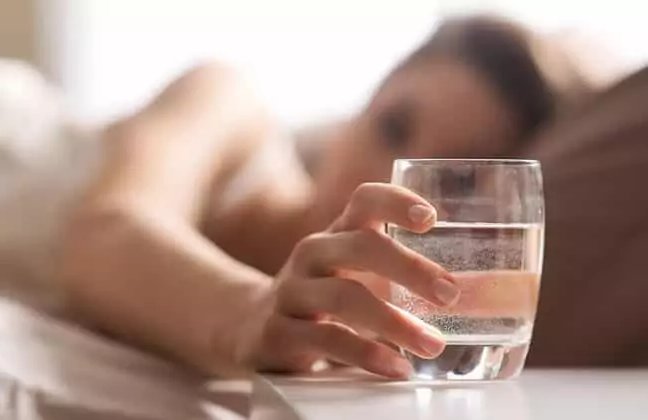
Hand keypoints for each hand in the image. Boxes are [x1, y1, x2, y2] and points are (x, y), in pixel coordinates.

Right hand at [251, 183, 459, 377]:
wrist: (252, 324)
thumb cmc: (322, 296)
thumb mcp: (350, 271)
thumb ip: (396, 271)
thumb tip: (482, 293)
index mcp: (337, 234)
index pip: (364, 200)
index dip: (396, 202)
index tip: (431, 218)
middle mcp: (312, 253)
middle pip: (359, 245)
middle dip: (409, 267)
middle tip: (450, 293)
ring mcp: (292, 291)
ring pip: (345, 296)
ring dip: (395, 321)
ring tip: (432, 343)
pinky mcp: (279, 330)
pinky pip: (326, 338)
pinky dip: (366, 353)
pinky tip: (396, 367)